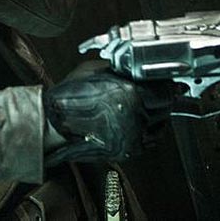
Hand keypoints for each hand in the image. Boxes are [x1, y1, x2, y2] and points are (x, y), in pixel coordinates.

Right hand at [43, 61, 174, 166]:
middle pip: (165, 108)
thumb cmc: (70, 96)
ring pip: (160, 125)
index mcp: (130, 93)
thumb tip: (141, 70)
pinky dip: (147, 131)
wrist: (55, 123)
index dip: (165, 85)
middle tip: (153, 93)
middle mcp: (134, 116)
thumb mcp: (97, 70)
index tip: (164, 83)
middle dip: (160, 100)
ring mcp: (132, 135)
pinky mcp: (128, 150)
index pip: (164, 91)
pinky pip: (149, 140)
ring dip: (155, 116)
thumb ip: (123, 70)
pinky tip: (134, 121)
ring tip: (141, 107)